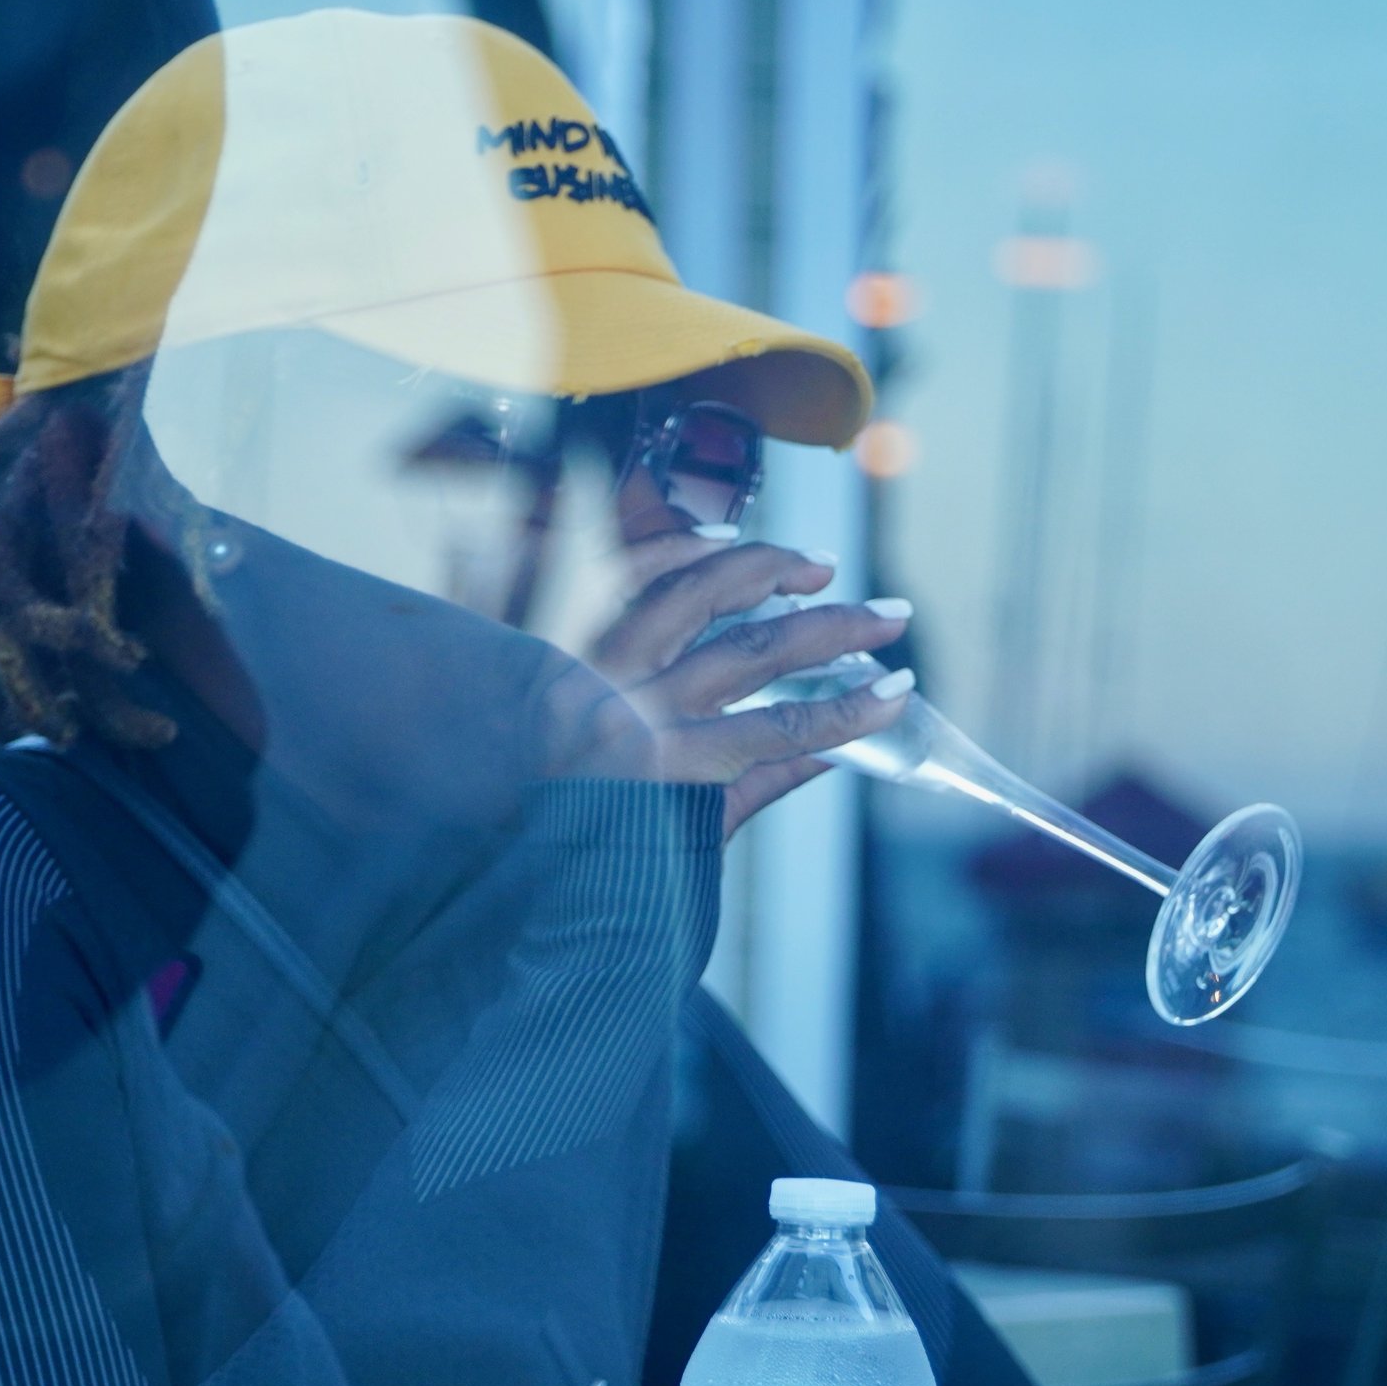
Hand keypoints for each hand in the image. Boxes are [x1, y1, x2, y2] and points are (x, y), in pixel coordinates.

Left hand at [560, 532, 912, 838]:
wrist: (486, 823)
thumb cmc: (588, 841)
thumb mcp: (678, 832)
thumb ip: (756, 786)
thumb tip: (836, 753)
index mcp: (661, 770)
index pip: (779, 730)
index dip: (849, 710)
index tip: (900, 689)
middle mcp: (628, 707)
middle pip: (753, 651)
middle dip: (835, 628)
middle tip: (890, 615)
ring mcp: (592, 661)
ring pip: (695, 592)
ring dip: (767, 570)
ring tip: (820, 567)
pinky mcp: (561, 629)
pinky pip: (626, 571)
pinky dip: (680, 548)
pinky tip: (731, 544)